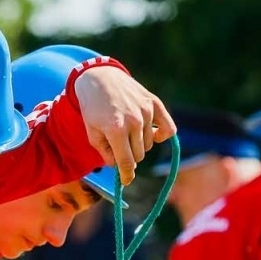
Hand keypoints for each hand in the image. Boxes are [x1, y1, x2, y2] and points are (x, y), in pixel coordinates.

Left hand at [74, 67, 176, 187]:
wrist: (100, 78)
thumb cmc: (93, 108)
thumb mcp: (91, 133)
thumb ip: (105, 152)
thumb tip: (120, 167)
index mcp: (116, 129)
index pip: (126, 162)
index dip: (126, 176)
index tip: (126, 181)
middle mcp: (134, 121)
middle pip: (139, 155)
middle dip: (129, 156)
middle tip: (120, 147)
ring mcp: (146, 111)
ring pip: (149, 144)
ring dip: (139, 144)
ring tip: (127, 133)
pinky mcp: (154, 103)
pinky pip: (168, 128)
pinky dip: (162, 135)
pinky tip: (154, 135)